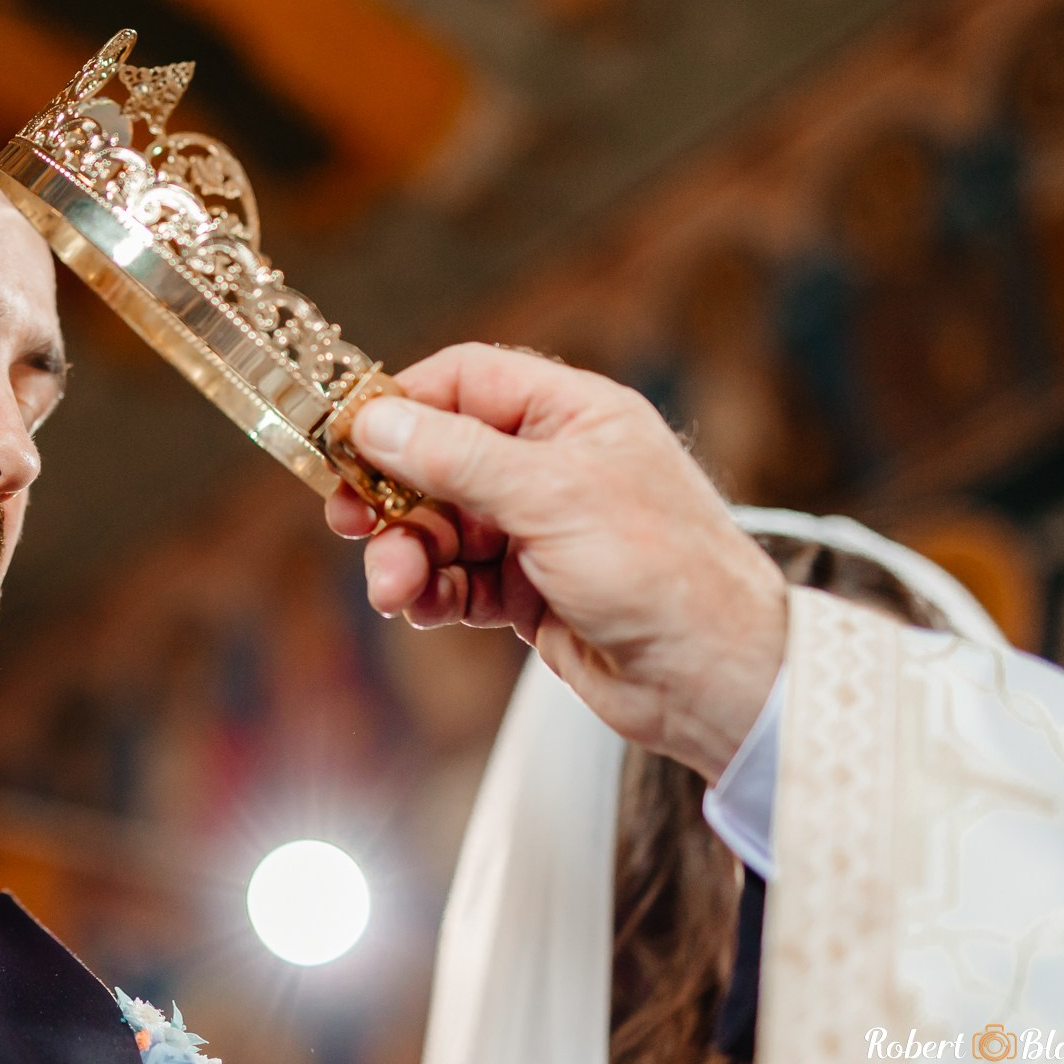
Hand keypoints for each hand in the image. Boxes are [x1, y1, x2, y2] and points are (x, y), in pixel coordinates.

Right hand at [326, 343, 786, 781]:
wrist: (715, 681)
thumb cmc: (663, 571)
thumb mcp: (551, 497)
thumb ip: (455, 457)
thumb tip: (376, 421)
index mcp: (574, 416)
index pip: (466, 382)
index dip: (402, 404)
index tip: (348, 437)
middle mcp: (554, 466)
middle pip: (439, 459)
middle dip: (394, 496)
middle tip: (348, 520)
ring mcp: (540, 530)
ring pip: (441, 527)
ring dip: (407, 555)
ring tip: (394, 590)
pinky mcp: (529, 591)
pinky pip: (458, 579)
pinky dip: (433, 592)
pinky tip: (424, 608)